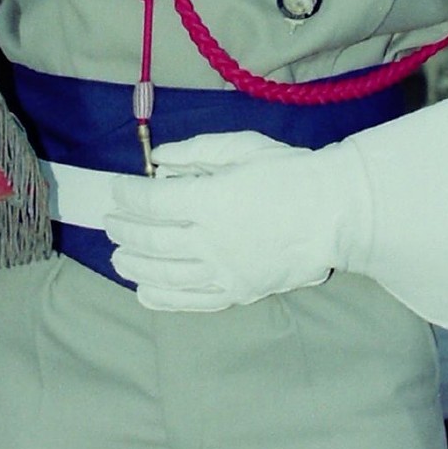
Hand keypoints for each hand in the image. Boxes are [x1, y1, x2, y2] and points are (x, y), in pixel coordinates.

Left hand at [104, 88, 447, 326]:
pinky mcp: (239, 292)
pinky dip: (163, 298)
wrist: (337, 214)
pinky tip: (145, 292)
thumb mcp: (244, 147)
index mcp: (212, 199)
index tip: (116, 189)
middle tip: (110, 223)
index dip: (128, 195)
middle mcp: (212, 239)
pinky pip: (192, 301)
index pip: (153, 200)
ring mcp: (224, 270)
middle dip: (124, 230)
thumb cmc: (293, 173)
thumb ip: (197, 151)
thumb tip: (158, 158)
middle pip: (153, 238)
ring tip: (118, 256)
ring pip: (166, 272)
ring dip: (135, 264)